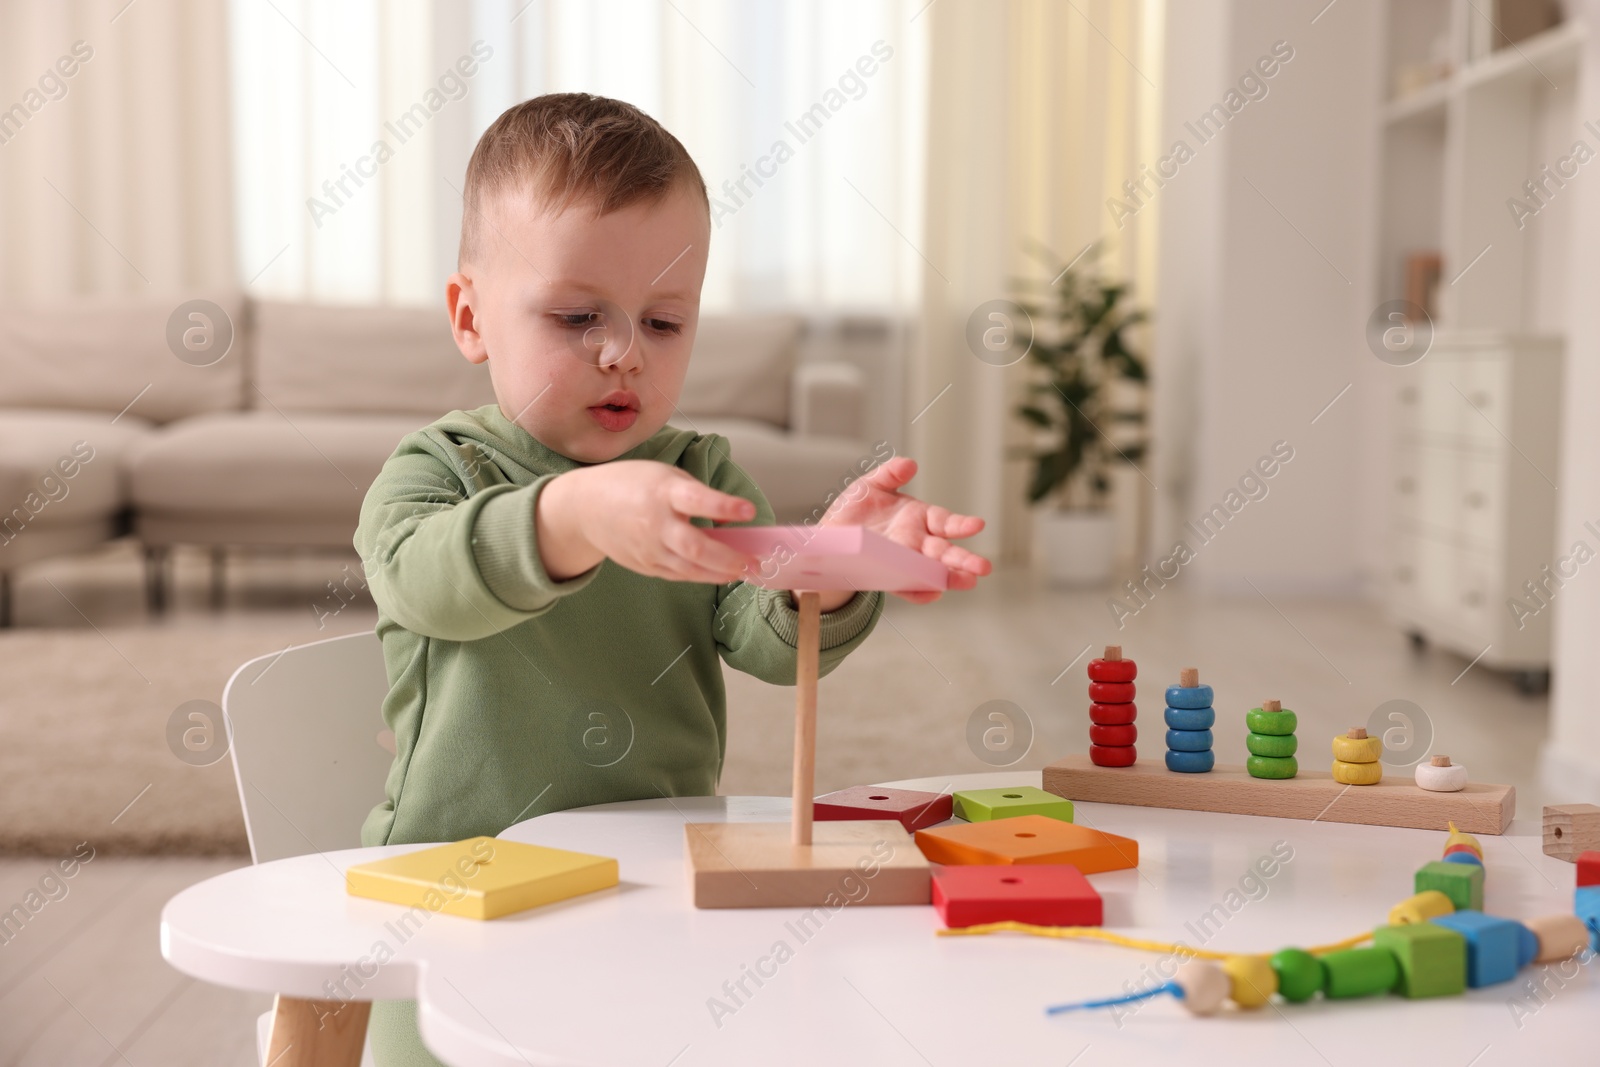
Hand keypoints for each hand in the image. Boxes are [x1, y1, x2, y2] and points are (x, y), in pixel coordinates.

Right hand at [536, 461, 758, 583]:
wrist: (585, 508)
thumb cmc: (632, 485)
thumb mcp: (666, 477)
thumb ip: (699, 496)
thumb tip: (732, 521)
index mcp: (662, 492)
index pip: (696, 500)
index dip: (723, 506)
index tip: (749, 510)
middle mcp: (655, 524)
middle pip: (695, 548)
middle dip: (729, 559)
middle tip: (755, 562)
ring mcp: (649, 549)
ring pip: (690, 569)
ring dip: (722, 573)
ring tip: (746, 572)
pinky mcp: (646, 566)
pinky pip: (679, 575)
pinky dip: (702, 576)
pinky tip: (721, 573)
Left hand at [817, 456, 990, 602]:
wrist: (831, 536)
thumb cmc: (854, 510)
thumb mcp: (870, 485)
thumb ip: (890, 474)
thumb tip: (909, 464)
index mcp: (918, 518)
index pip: (945, 522)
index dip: (960, 524)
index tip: (978, 525)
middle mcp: (916, 542)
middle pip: (944, 552)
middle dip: (964, 559)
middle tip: (984, 567)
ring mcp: (904, 561)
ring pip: (932, 571)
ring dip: (950, 578)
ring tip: (968, 583)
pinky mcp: (889, 577)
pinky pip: (907, 588)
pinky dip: (919, 592)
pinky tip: (932, 594)